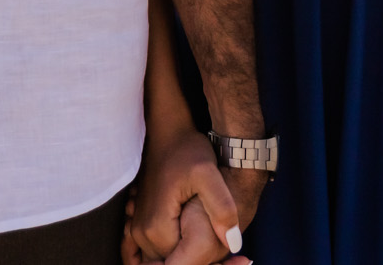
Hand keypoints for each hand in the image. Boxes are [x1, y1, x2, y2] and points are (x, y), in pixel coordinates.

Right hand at [122, 123, 256, 264]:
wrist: (166, 131)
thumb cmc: (186, 149)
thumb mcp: (208, 175)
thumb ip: (221, 208)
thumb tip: (234, 244)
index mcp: (158, 228)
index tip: (242, 260)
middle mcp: (143, 234)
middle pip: (175, 264)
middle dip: (205, 264)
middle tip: (242, 259)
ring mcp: (140, 229)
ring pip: (169, 259)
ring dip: (194, 259)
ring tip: (232, 255)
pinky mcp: (143, 222)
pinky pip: (162, 250)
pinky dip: (181, 252)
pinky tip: (205, 243)